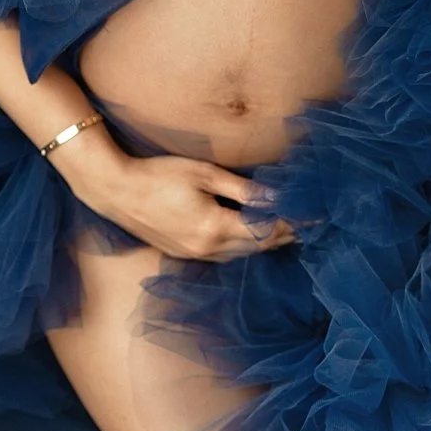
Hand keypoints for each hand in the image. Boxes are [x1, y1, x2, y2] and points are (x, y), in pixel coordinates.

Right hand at [63, 138, 294, 261]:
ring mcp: (194, 255)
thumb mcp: (204, 173)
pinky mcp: (184, 254)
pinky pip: (223, 256)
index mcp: (215, 227)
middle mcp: (207, 248)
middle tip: (307, 225)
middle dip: (283, 236)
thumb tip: (276, 196)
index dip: (291, 224)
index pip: (265, 231)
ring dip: (263, 244)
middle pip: (256, 247)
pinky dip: (242, 247)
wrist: (116, 191)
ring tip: (286, 232)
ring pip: (240, 255)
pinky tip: (249, 237)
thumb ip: (242, 188)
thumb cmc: (159, 174)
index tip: (313, 218)